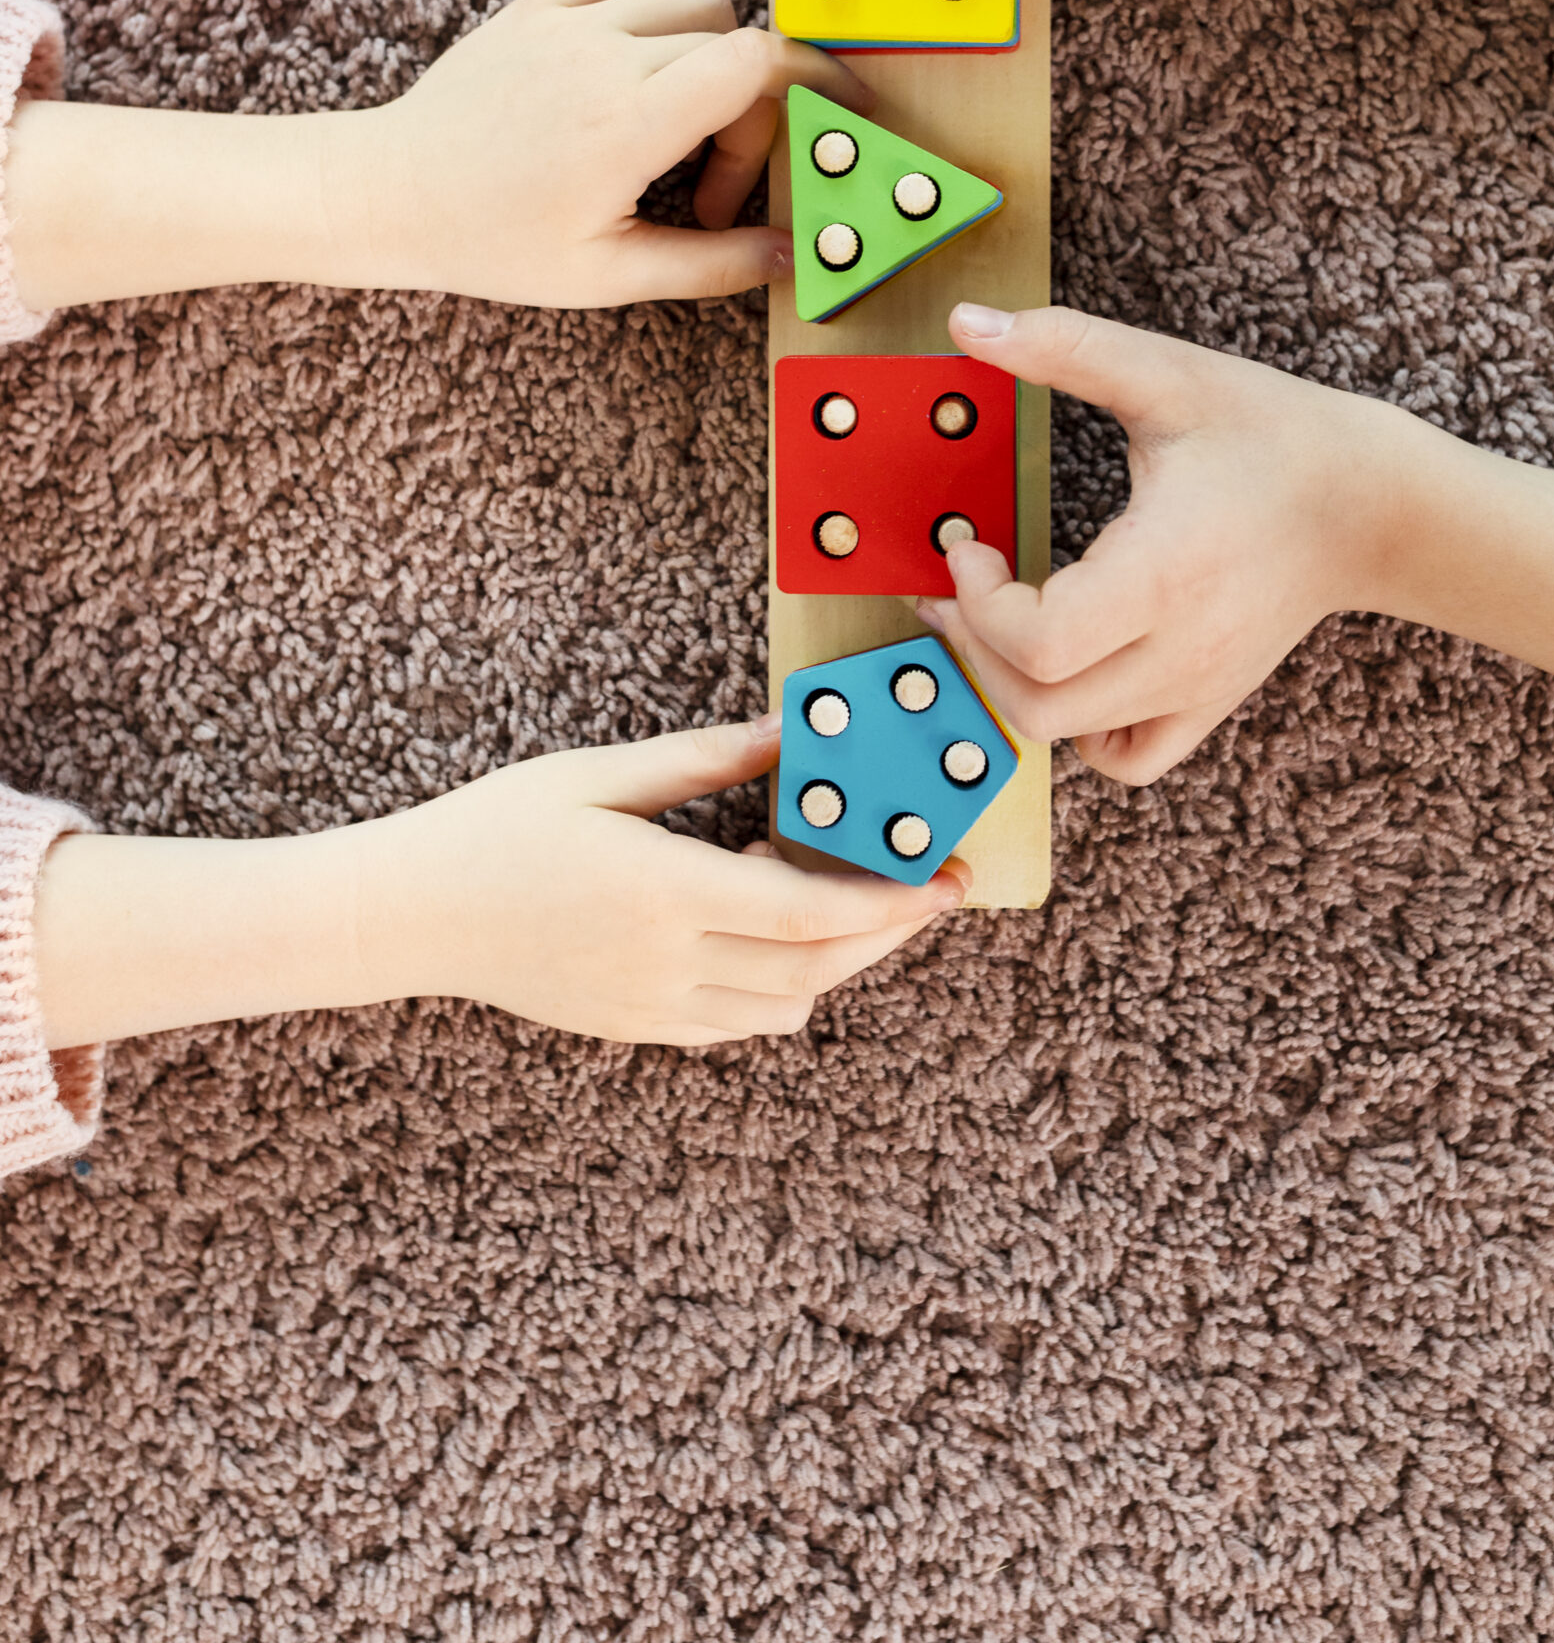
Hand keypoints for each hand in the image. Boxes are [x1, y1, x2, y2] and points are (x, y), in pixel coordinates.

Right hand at [37, 714, 970, 1050]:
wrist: (409, 915)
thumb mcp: (600, 774)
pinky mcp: (635, 1027)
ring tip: (860, 901)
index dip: (887, 902)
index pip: (807, 912)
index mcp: (662, 891)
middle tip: (934, 890)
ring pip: (784, 1004)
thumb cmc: (496, 829)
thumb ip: (704, 759)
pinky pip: (738, 1023)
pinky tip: (783, 933)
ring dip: (838, 961)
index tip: (941, 880)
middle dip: (887, 932)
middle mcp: (666, 963)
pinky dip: (784, 986)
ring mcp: (650, 1007)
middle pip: (814, 966)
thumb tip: (790, 729)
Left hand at [361, 0, 873, 305]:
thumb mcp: (608, 277)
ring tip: (677, 120)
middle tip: (708, 184)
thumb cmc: (491, 244)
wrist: (387, 196)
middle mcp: (604, 57)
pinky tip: (640, 55)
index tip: (840, 111)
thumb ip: (712, 266)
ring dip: (710, 47)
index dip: (815, 79)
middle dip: (749, 109)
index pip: (756, 62)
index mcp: (629, 124)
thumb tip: (791, 258)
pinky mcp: (536, 5)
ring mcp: (568, 21)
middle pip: (733, 39)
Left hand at [913, 303, 1404, 786]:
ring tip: (996, 617)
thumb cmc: (1276, 434)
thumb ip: (1064, 346)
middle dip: (974, 645)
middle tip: (960, 583)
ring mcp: (1194, 687)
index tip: (967, 542)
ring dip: (1010, 682)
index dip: (980, 601)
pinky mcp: (1207, 701)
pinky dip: (1078, 730)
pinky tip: (1068, 666)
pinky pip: (1126, 756)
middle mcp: (1179, 649)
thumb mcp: (1168, 374)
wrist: (1378, 505)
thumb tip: (966, 321)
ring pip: (1069, 736)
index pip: (1042, 641)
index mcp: (1164, 573)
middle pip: (1039, 703)